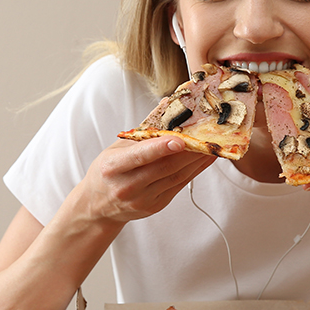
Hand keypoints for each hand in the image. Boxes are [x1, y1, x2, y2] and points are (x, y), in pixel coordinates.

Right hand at [79, 137, 215, 223]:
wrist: (98, 205)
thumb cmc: (108, 170)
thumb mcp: (117, 148)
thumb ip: (143, 129)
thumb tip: (168, 103)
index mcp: (113, 167)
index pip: (140, 157)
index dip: (161, 148)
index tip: (180, 140)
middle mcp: (127, 186)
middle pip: (164, 167)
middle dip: (189, 151)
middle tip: (207, 136)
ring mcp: (142, 200)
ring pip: (176, 177)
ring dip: (197, 160)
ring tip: (211, 145)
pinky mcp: (155, 206)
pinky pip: (179, 186)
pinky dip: (194, 171)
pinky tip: (204, 159)